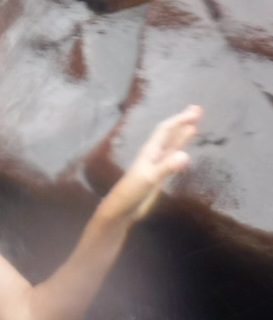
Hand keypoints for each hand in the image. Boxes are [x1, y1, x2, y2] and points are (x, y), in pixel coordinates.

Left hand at [105, 104, 201, 222]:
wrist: (122, 209)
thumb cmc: (132, 192)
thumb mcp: (150, 179)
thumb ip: (167, 167)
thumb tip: (186, 155)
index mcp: (150, 151)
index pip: (166, 130)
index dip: (180, 120)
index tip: (196, 111)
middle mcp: (153, 154)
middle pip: (169, 133)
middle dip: (183, 121)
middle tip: (198, 110)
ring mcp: (156, 164)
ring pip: (171, 144)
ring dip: (182, 134)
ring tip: (194, 124)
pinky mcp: (159, 175)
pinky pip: (171, 158)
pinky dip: (179, 150)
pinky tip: (184, 150)